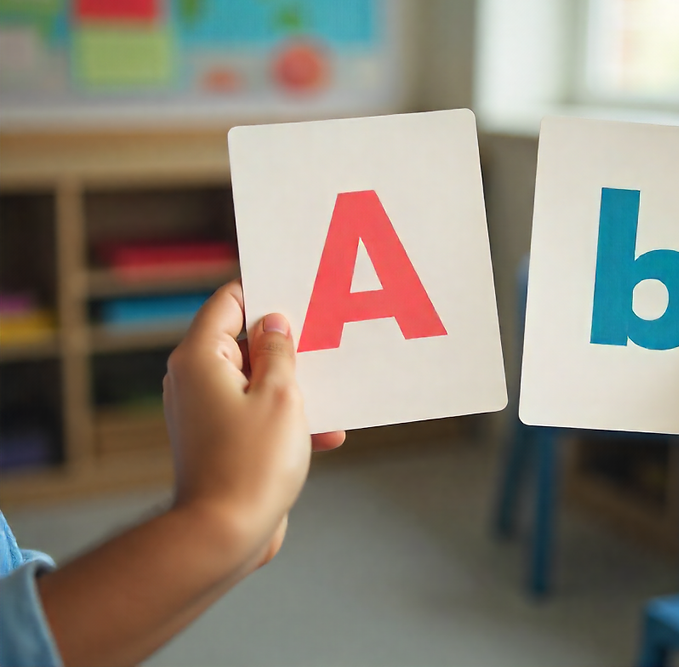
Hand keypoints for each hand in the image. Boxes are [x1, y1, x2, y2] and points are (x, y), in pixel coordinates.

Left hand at [163, 281, 344, 567]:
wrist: (225, 535)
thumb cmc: (251, 464)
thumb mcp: (280, 395)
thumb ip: (279, 352)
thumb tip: (275, 324)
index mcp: (201, 358)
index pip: (229, 302)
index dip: (266, 294)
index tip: (301, 293)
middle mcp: (195, 379)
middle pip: (245, 340)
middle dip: (288, 345)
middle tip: (325, 340)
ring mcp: (206, 411)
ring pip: (256, 379)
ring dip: (294, 386)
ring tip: (331, 393)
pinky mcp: (221, 440)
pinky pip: (256, 412)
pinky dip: (286, 418)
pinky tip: (325, 434)